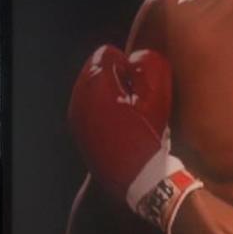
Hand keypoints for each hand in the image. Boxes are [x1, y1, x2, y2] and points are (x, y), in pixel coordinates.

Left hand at [68, 44, 201, 233]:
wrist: (137, 179)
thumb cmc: (149, 136)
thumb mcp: (157, 95)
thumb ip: (148, 64)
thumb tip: (135, 57)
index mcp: (95, 86)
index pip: (106, 54)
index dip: (126, 64)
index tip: (137, 83)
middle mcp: (78, 99)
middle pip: (94, 70)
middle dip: (113, 76)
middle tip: (133, 96)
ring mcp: (75, 117)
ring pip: (89, 88)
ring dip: (106, 92)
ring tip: (127, 110)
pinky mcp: (77, 131)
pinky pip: (88, 107)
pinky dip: (100, 108)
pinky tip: (118, 123)